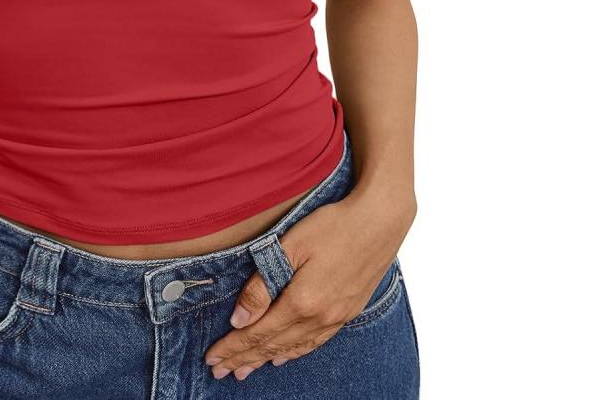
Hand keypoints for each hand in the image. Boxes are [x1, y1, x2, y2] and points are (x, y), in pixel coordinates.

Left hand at [204, 185, 415, 380]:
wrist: (379, 221)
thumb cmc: (333, 226)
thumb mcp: (291, 247)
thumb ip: (262, 286)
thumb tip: (240, 319)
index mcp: (301, 303)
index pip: (258, 333)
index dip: (233, 347)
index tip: (213, 358)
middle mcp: (319, 318)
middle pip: (272, 346)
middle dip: (243, 359)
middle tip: (219, 371)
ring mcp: (336, 318)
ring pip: (293, 348)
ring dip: (265, 360)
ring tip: (244, 370)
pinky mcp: (347, 312)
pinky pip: (315, 343)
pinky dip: (294, 353)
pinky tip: (283, 357)